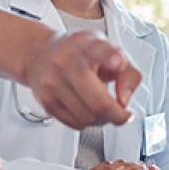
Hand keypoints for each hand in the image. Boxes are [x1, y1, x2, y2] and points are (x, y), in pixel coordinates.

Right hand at [23, 30, 141, 128]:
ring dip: (102, 120)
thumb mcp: (109, 50)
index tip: (118, 62)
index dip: (110, 56)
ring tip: (103, 108)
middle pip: (98, 101)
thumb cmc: (78, 52)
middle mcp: (66, 61)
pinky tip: (87, 109)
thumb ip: (128, 72)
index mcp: (86, 45)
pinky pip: (75, 124)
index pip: (100, 49)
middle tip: (123, 114)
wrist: (40, 53)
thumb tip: (124, 99)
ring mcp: (53, 82)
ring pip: (88, 117)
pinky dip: (87, 122)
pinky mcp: (46, 100)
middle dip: (117, 115)